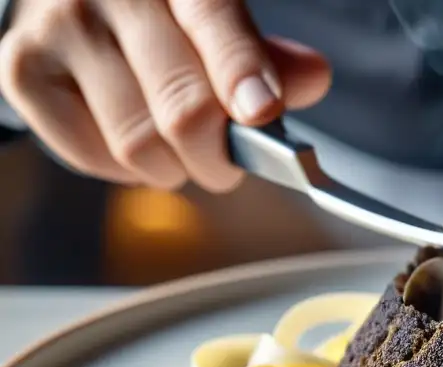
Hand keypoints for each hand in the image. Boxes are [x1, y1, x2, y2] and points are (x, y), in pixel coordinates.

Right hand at [0, 0, 331, 191]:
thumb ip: (263, 57)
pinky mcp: (23, 72)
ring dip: (174, 170)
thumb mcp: (214, 24)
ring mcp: (59, 30)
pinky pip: (94, 157)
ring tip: (178, 152)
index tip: (260, 113)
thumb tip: (311, 78)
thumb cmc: (156, 21)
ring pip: (139, 145)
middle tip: (227, 164)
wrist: (70, 4)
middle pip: (182, 106)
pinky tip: (133, 143)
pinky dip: (126, 171)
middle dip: (218, 155)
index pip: (214, 21)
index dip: (242, 73)